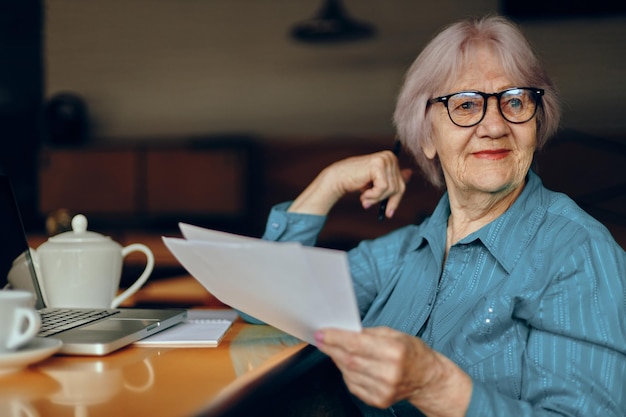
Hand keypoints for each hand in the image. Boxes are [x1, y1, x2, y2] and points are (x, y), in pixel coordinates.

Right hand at [288, 151, 411, 215]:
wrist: (338, 178)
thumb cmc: (356, 181)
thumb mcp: (377, 182)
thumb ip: (392, 179)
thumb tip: (410, 174)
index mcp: (391, 159)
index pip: (401, 184)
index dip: (395, 201)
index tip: (389, 213)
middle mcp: (390, 157)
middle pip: (398, 188)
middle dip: (384, 200)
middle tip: (369, 204)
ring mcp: (385, 160)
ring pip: (390, 190)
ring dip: (376, 198)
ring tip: (364, 199)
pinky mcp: (378, 166)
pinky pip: (383, 188)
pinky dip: (373, 195)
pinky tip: (363, 194)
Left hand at [315, 327, 471, 415]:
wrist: (427, 378)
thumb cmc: (411, 352)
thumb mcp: (394, 334)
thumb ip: (368, 333)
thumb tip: (343, 332)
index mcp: (394, 351)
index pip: (356, 344)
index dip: (335, 338)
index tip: (321, 333)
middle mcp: (389, 372)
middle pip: (349, 359)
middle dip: (331, 348)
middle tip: (321, 339)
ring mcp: (384, 389)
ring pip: (348, 372)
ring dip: (337, 360)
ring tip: (334, 350)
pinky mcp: (379, 400)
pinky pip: (353, 385)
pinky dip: (346, 373)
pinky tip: (348, 364)